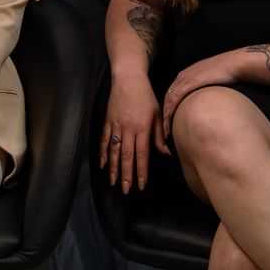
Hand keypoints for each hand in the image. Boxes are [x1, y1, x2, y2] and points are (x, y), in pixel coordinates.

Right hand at [101, 72, 168, 193]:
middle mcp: (128, 129)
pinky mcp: (108, 121)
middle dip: (126, 175)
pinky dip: (102, 153)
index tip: (140, 185)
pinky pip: (104, 140)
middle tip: (125, 190)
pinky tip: (102, 164)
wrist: (128, 78)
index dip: (141, 171)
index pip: (142, 154)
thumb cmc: (145, 95)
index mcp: (142, 128)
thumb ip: (160, 135)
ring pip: (114, 151)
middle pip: (126, 156)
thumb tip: (166, 153)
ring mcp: (116, 125)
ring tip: (113, 182)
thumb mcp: (158, 113)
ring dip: (113, 168)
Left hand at [160, 54, 236, 140]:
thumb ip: (207, 91)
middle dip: (164, 115)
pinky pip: (174, 99)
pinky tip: (168, 121)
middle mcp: (183, 76)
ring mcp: (185, 79)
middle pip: (168, 98)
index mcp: (187, 75)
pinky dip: (169, 110)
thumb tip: (210, 105)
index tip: (169, 123)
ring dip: (165, 116)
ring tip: (165, 132)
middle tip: (164, 131)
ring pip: (168, 100)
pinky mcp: (189, 82)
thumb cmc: (228, 73)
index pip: (172, 94)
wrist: (234, 64)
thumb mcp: (213, 82)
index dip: (169, 109)